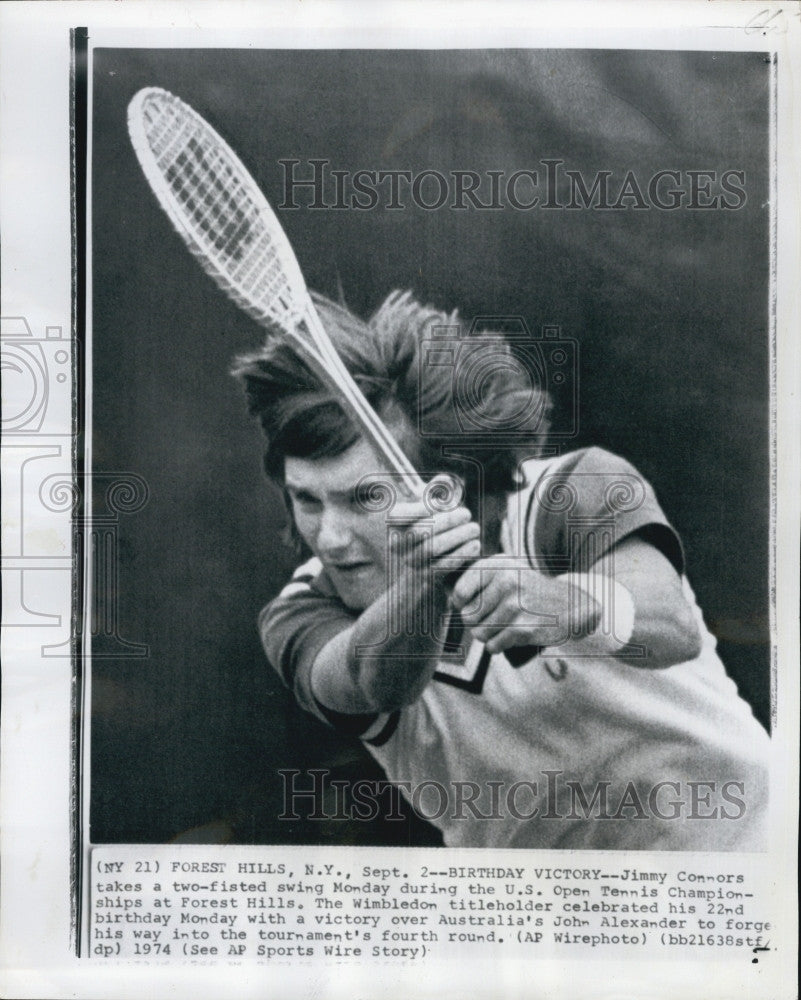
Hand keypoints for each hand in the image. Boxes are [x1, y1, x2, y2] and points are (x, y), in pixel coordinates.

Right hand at [389, 475, 480, 576]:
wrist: (422, 565)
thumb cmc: (428, 524)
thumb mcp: (429, 505)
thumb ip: (435, 491)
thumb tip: (445, 480)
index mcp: (392, 524)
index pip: (400, 514)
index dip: (423, 507)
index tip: (445, 502)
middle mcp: (396, 544)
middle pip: (420, 531)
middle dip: (447, 521)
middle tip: (467, 514)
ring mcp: (410, 561)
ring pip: (432, 548)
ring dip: (457, 537)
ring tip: (474, 528)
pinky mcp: (425, 577)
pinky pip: (442, 566)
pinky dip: (460, 554)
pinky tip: (474, 544)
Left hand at [450, 555, 576, 653]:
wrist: (571, 606)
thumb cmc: (530, 590)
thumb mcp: (508, 570)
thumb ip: (479, 576)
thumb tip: (447, 598)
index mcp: (498, 565)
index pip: (459, 593)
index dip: (461, 605)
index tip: (473, 606)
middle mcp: (506, 581)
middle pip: (467, 616)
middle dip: (476, 623)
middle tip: (492, 619)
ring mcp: (516, 605)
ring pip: (478, 634)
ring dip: (487, 636)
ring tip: (502, 628)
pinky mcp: (524, 628)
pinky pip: (493, 646)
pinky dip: (497, 647)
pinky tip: (509, 638)